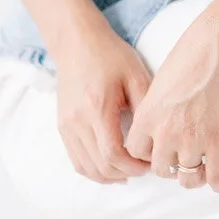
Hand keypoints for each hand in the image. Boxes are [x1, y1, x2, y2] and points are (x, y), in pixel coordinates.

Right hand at [52, 24, 155, 183]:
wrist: (77, 42)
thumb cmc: (110, 56)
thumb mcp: (136, 76)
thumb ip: (146, 108)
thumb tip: (156, 138)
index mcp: (97, 108)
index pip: (113, 154)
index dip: (133, 166)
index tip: (150, 163)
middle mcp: (77, 121)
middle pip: (100, 166)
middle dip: (125, 173)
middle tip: (144, 167)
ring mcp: (66, 126)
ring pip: (86, 168)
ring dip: (109, 176)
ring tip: (129, 170)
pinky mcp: (62, 126)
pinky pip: (76, 160)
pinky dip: (94, 170)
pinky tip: (111, 167)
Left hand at [123, 17, 218, 192]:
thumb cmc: (191, 55)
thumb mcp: (159, 82)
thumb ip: (155, 110)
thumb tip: (158, 125)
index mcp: (147, 117)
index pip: (135, 152)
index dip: (147, 154)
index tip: (157, 151)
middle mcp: (166, 134)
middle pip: (160, 170)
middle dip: (169, 167)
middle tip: (180, 161)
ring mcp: (193, 141)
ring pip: (187, 179)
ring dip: (193, 176)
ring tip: (200, 170)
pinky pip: (215, 178)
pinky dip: (218, 182)